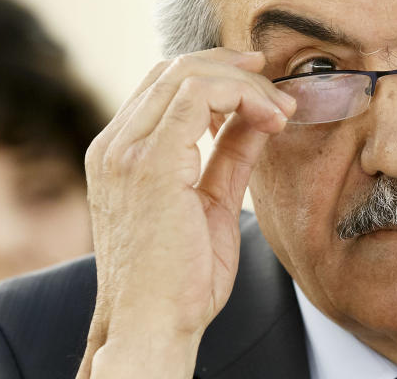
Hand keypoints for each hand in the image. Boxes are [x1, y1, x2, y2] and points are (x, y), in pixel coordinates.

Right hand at [76, 49, 295, 377]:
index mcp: (120, 154)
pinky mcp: (149, 162)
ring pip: (188, 73)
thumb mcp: (211, 202)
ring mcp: (126, 151)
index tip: (265, 89)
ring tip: (282, 111)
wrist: (153, 328)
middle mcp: (115, 145)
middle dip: (237, 71)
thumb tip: (258, 118)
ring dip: (247, 84)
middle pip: (176, 69)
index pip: (166, 84)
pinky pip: (198, 95)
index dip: (220, 74)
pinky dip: (243, 96)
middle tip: (279, 94)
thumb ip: (229, 155)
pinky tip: (271, 121)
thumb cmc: (179, 280)